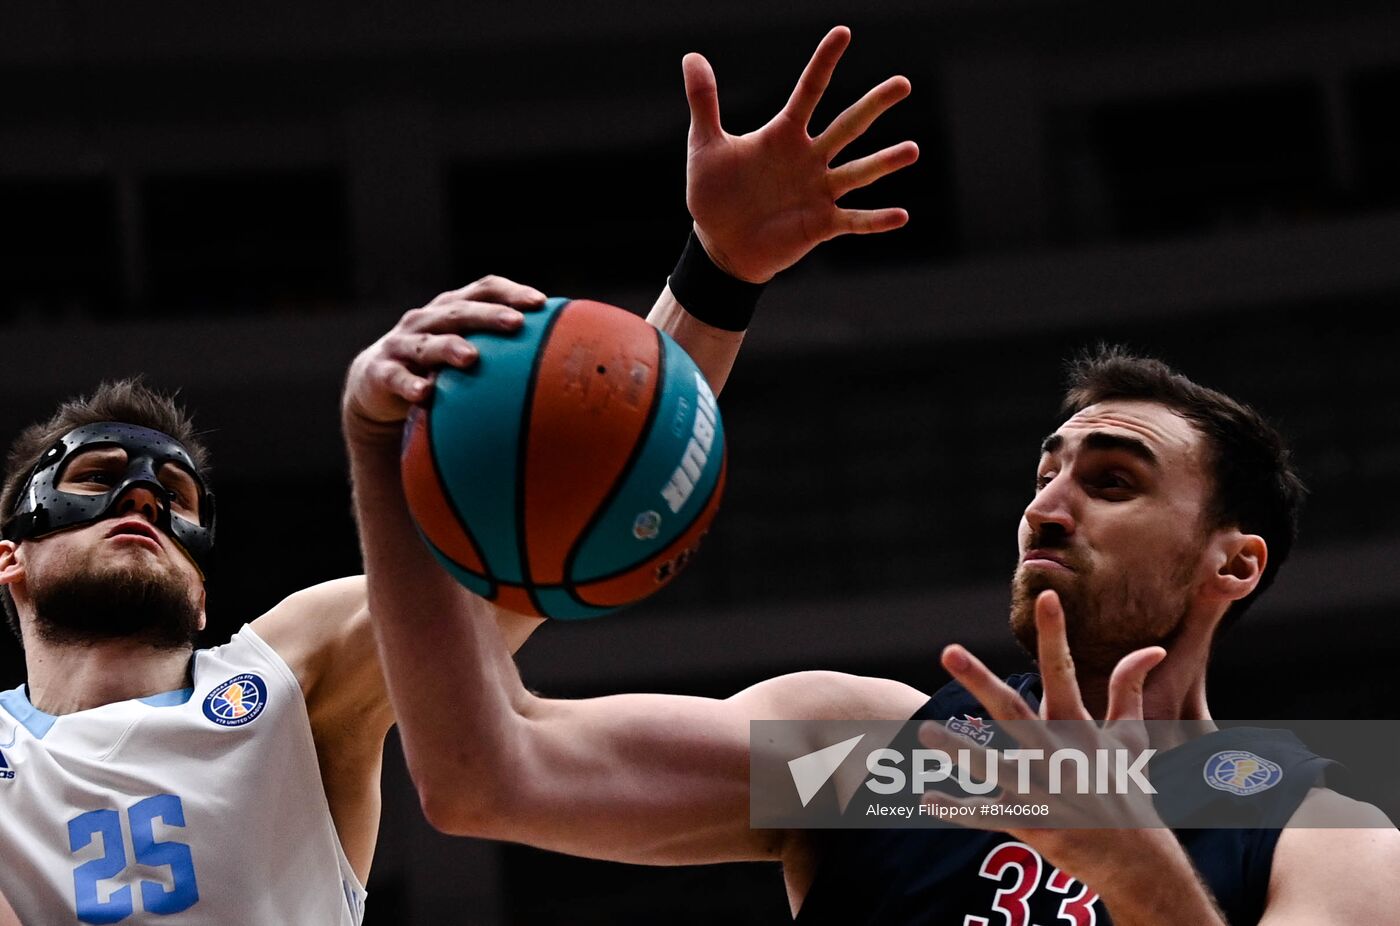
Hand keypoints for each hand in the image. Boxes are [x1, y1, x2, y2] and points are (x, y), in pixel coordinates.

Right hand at [342, 276, 545, 435]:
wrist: (376, 384)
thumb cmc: (437, 367)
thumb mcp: (467, 354)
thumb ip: (504, 355)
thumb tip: (560, 369)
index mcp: (451, 309)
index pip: (483, 289)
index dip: (510, 292)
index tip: (541, 303)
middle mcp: (426, 320)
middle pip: (458, 311)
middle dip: (487, 315)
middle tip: (515, 323)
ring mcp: (402, 344)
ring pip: (426, 343)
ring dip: (448, 348)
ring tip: (471, 358)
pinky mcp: (380, 372)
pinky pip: (395, 378)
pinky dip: (409, 385)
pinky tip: (425, 394)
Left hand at [683, 26, 918, 282]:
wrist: (721, 245)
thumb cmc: (715, 194)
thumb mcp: (705, 145)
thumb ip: (704, 101)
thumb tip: (692, 56)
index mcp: (784, 136)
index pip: (809, 92)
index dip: (824, 62)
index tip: (843, 33)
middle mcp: (809, 159)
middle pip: (847, 126)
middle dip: (874, 105)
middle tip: (903, 84)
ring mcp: (818, 192)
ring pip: (858, 173)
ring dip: (884, 162)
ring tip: (912, 150)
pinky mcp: (821, 224)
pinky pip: (853, 221)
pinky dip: (875, 220)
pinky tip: (901, 215)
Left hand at [917, 591, 1170, 888]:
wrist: (1137, 859)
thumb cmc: (1126, 787)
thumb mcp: (1132, 736)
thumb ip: (1129, 688)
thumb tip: (1151, 647)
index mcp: (1080, 729)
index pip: (1065, 671)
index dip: (1057, 633)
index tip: (1047, 595)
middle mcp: (1059, 756)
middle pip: (1014, 712)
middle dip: (981, 682)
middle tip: (948, 650)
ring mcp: (1044, 791)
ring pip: (996, 767)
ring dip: (961, 751)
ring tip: (926, 731)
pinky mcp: (1032, 823)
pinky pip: (988, 815)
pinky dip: (958, 809)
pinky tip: (926, 798)